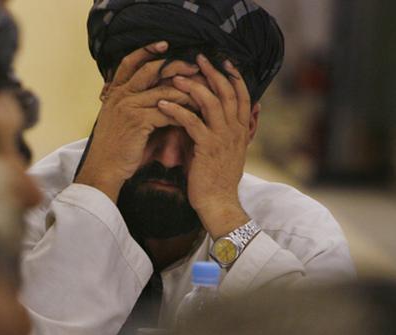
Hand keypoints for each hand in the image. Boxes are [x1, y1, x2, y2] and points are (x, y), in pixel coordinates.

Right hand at [75, 41, 197, 201]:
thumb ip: (135, 103)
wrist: (104, 168)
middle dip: (174, 65)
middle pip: (150, 69)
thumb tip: (160, 92)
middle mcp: (120, 96)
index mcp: (114, 92)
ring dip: (185, 91)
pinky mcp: (138, 121)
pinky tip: (194, 115)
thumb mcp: (119, 119)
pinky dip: (182, 112)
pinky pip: (167, 111)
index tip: (165, 44)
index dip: (146, 50)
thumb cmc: (114, 147)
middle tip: (194, 66)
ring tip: (202, 92)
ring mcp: (128, 107)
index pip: (129, 62)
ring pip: (164, 90)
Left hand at [157, 56, 251, 237]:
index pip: (241, 94)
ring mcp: (222, 138)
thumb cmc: (217, 178)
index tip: (221, 60)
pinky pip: (192, 123)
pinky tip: (162, 104)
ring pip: (211, 102)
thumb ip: (234, 128)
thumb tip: (245, 109)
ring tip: (174, 77)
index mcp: (241, 129)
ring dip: (192, 87)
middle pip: (227, 92)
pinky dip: (177, 111)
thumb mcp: (230, 149)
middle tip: (196, 58)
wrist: (218, 203)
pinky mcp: (207, 148)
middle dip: (212, 72)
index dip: (232, 75)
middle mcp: (235, 130)